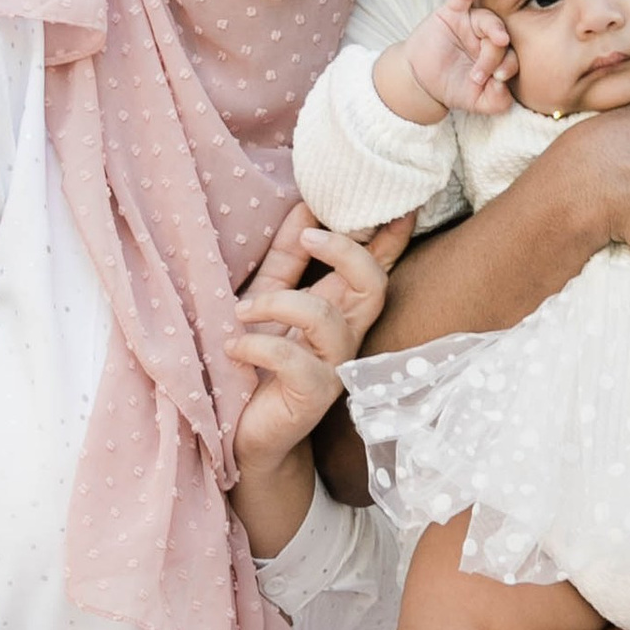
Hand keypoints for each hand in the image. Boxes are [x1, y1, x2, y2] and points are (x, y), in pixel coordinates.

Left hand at [228, 204, 412, 548]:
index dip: (391, 234)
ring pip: (329, 320)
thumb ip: (286, 257)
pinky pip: (296, 361)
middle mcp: (345, 337)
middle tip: (307, 237)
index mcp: (338, 308)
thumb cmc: (254, 362)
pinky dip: (259, 345)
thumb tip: (305, 206)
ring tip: (240, 311)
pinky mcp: (313, 397)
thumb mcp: (267, 297)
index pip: (375, 265)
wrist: (238, 431)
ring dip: (279, 303)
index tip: (395, 198)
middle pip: (374, 285)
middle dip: (346, 251)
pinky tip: (234, 348)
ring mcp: (334, 369)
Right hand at [384, 0, 516, 121]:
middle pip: (502, 38)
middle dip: (494, 57)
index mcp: (497, 56)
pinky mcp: (451, 13)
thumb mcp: (477, 102)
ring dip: (494, 30)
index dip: (507, 68)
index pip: (512, 56)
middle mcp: (487, 37)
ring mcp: (470, 23)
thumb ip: (497, 102)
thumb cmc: (451, 87)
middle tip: (479, 74)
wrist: (419, 81)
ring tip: (497, 40)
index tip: (496, 81)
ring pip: (489, 19)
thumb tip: (508, 89)